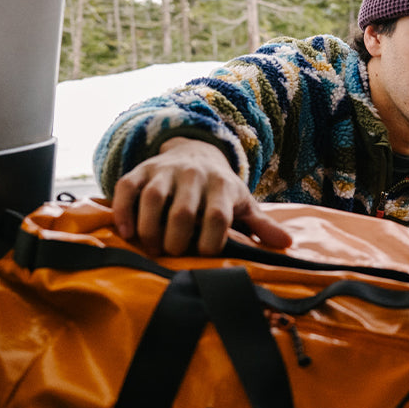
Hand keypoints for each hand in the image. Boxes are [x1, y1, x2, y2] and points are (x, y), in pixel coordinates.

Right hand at [108, 137, 291, 254]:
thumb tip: (285, 244)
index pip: (218, 215)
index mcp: (222, 185)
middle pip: (183, 211)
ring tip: (152, 249)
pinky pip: (126, 188)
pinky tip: (126, 233)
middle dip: (177, 240)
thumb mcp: (244, 203)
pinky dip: (123, 211)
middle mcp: (194, 175)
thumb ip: (261, 225)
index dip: (212, 241)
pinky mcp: (141, 170)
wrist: (197, 151)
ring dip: (149, 229)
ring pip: (153, 199)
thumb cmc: (221, 188)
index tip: (206, 257)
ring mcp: (165, 171)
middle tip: (174, 256)